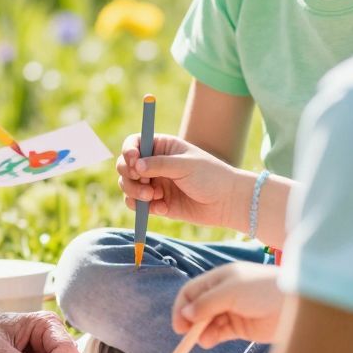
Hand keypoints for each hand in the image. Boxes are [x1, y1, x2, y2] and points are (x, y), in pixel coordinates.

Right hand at [118, 134, 249, 230]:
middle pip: (125, 166)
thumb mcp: (185, 165)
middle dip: (129, 176)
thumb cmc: (211, 176)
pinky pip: (138, 205)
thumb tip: (135, 166)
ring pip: (128, 187)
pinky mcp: (157, 203)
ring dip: (134, 192)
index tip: (133, 160)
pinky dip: (144, 207)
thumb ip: (159, 164)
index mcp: (162, 147)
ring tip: (153, 197)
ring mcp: (154, 184)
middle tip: (143, 183)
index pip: (134, 144)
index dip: (128, 151)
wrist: (227, 203)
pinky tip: (163, 208)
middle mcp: (154, 164)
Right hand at [174, 261, 287, 345]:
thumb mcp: (231, 291)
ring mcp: (231, 311)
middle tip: (186, 335)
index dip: (181, 307)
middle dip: (190, 322)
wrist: (295, 305)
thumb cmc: (263, 290)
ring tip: (203, 339)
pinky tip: (209, 341)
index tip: (179, 325)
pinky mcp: (240, 327)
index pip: (191, 291)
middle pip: (197, 308)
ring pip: (207, 323)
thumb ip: (206, 303)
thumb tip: (185, 315)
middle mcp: (223, 294)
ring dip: (201, 331)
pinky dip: (211, 337)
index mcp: (219, 278)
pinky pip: (219, 332)